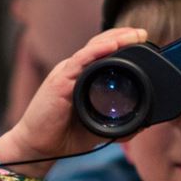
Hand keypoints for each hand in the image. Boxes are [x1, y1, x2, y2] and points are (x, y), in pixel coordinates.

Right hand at [0, 27, 149, 172]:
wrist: (37, 147)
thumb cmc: (62, 136)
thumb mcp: (97, 127)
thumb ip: (116, 122)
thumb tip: (141, 124)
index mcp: (81, 78)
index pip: (102, 53)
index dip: (121, 43)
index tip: (142, 40)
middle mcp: (73, 71)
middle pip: (99, 44)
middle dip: (122, 35)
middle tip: (142, 33)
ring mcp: (65, 74)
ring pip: (92, 48)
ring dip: (114, 39)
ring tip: (133, 35)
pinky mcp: (59, 82)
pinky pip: (79, 61)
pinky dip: (96, 51)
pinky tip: (112, 45)